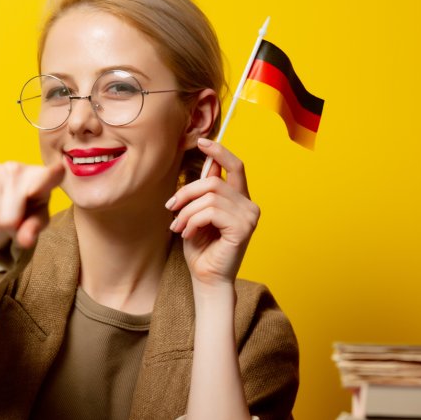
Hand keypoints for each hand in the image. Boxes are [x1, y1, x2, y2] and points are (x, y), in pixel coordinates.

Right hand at [0, 161, 64, 251]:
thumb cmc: (25, 208)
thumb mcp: (36, 219)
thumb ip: (33, 229)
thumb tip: (25, 241)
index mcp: (42, 177)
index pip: (49, 176)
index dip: (52, 175)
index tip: (59, 170)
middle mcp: (18, 169)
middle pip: (9, 220)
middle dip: (9, 227)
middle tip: (12, 219)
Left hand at [166, 139, 259, 287]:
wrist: (206, 279)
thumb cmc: (201, 249)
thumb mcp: (197, 214)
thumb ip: (204, 192)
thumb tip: (206, 164)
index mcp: (240, 199)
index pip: (236, 166)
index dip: (219, 151)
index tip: (201, 141)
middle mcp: (249, 205)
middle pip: (213, 181)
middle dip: (186, 192)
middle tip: (171, 209)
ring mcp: (249, 216)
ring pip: (209, 197)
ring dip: (186, 211)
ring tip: (178, 227)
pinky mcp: (243, 228)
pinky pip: (211, 212)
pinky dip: (193, 221)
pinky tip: (188, 234)